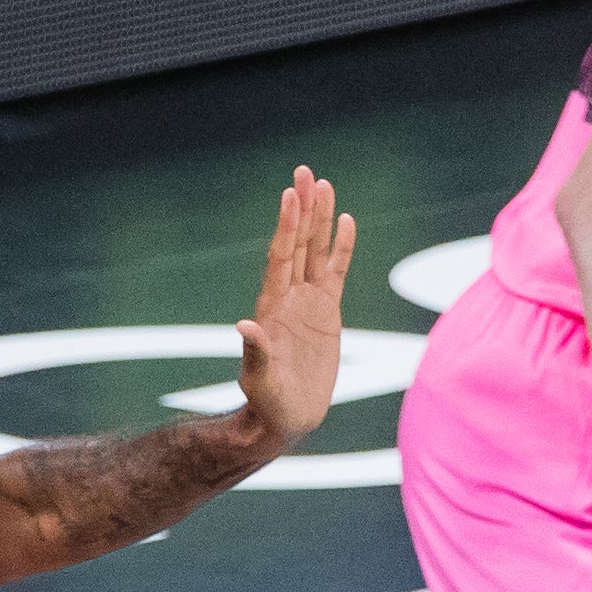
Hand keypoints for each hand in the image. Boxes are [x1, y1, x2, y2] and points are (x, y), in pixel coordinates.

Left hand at [230, 166, 352, 449]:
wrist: (286, 419)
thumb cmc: (268, 403)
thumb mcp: (259, 380)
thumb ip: (256, 352)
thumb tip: (244, 327)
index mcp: (272, 307)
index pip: (281, 257)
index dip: (286, 227)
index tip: (289, 195)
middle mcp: (289, 297)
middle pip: (298, 243)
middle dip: (302, 208)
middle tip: (306, 172)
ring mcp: (308, 302)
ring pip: (317, 251)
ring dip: (321, 219)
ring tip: (325, 184)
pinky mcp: (327, 313)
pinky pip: (337, 272)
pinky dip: (342, 248)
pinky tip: (347, 222)